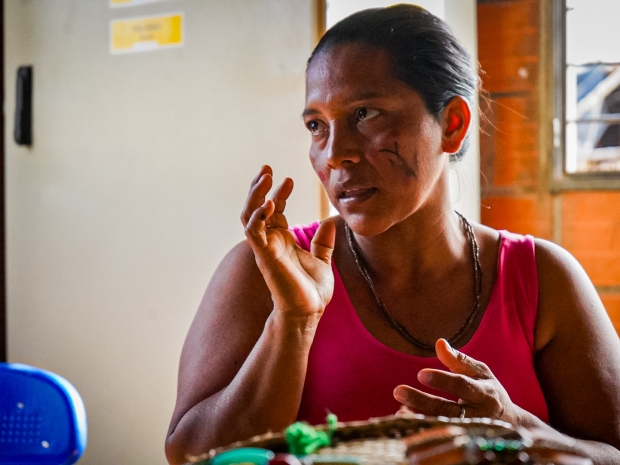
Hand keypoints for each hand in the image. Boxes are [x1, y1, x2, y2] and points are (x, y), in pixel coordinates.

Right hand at [241, 165, 335, 319]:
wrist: (309, 312)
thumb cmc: (312, 292)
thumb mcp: (322, 261)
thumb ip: (323, 243)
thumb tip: (329, 223)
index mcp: (282, 241)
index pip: (274, 210)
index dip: (278, 193)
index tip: (288, 179)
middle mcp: (270, 242)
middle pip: (256, 208)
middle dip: (259, 187)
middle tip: (266, 168)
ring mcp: (266, 248)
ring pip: (250, 216)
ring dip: (254, 196)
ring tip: (264, 177)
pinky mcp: (265, 257)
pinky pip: (255, 233)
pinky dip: (258, 217)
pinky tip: (267, 203)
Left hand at [393, 339, 522, 424]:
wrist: (510, 424)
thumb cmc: (489, 391)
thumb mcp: (480, 373)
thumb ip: (459, 360)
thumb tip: (439, 343)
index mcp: (484, 393)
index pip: (462, 386)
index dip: (442, 380)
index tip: (420, 374)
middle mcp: (479, 415)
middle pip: (448, 410)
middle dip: (422, 401)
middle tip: (398, 391)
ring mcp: (470, 431)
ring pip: (442, 427)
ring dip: (419, 418)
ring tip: (399, 410)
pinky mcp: (462, 440)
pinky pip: (439, 436)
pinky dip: (422, 429)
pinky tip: (405, 420)